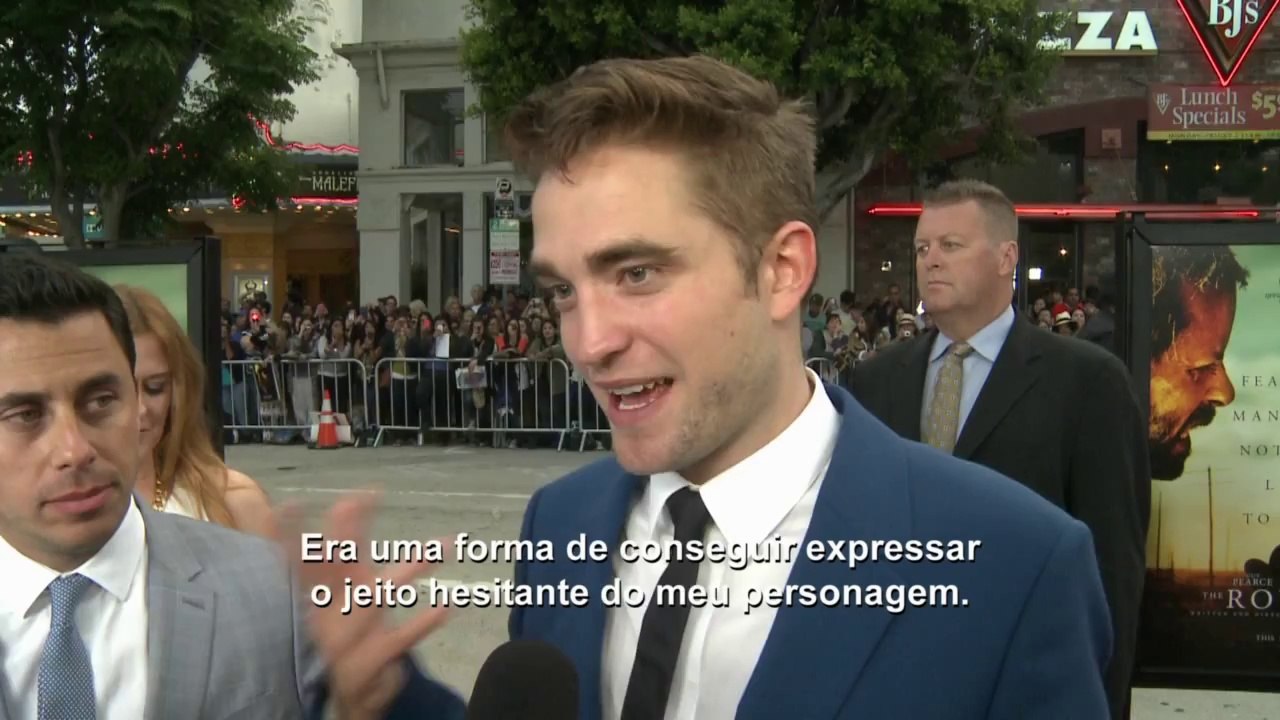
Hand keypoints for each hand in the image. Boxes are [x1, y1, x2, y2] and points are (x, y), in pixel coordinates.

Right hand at [277, 493, 449, 719]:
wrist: (355, 698)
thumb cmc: (352, 635)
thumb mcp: (347, 594)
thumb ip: (347, 551)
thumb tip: (347, 504)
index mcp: (319, 599)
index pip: (300, 563)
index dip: (290, 536)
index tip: (291, 504)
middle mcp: (328, 616)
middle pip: (332, 572)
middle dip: (340, 538)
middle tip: (350, 503)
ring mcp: (346, 640)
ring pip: (374, 599)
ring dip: (405, 571)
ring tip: (436, 549)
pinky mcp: (371, 661)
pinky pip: (400, 639)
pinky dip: (423, 623)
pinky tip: (446, 606)